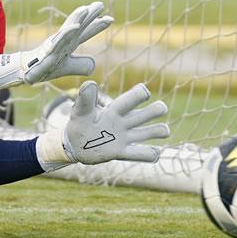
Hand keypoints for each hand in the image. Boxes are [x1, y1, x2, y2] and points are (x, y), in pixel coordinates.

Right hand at [0, 2, 112, 90]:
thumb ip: (81, 65)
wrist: (26, 72)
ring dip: (77, 19)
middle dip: (88, 15)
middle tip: (100, 4)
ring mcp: (54, 45)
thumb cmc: (46, 67)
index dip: (96, 25)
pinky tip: (75, 27)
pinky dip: (66, 33)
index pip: (85, 33)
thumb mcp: (67, 67)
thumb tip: (94, 65)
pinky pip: (57, 41)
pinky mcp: (46, 51)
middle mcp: (62, 41)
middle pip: (77, 26)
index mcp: (69, 44)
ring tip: (86, 9)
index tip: (110, 18)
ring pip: (67, 29)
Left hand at [35, 81, 169, 167]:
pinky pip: (141, 154)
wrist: (73, 144)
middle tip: (161, 109)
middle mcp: (123, 122)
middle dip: (157, 110)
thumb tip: (90, 83)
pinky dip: (151, 154)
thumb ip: (86, 100)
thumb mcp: (80, 111)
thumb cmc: (79, 123)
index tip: (144, 93)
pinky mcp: (121, 152)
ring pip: (149, 132)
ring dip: (159, 131)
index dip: (140, 94)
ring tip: (163, 131)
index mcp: (115, 110)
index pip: (131, 99)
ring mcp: (124, 138)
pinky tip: (155, 153)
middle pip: (147, 113)